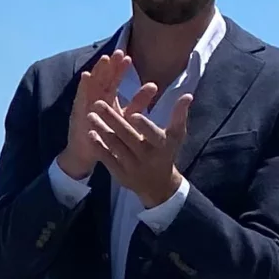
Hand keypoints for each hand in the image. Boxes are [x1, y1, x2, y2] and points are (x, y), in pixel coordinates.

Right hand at [60, 49, 132, 180]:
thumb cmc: (110, 134)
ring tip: (105, 59)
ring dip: (98, 71)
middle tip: (118, 52)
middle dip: (110, 65)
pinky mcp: (78, 111)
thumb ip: (139, 102)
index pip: (114, 80)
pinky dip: (83, 86)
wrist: (90, 151)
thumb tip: (154, 84)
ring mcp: (86, 103)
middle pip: (103, 78)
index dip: (119, 69)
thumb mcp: (127, 116)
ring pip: (92, 83)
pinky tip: (86, 76)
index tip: (128, 57)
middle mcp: (96, 97)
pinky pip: (80, 96)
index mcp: (108, 97)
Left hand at [85, 83, 193, 209]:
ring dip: (102, 130)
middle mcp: (147, 156)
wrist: (158, 184)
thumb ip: (178, 115)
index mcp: (163, 145)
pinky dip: (98, 146)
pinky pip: (107, 159)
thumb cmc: (166, 151)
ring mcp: (132, 166)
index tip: (133, 114)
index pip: (153, 135)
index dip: (144, 126)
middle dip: (113, 119)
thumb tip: (188, 95)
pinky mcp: (120, 173)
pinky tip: (90, 134)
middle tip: (98, 103)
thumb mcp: (175, 135)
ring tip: (90, 115)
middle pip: (128, 136)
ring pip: (115, 146)